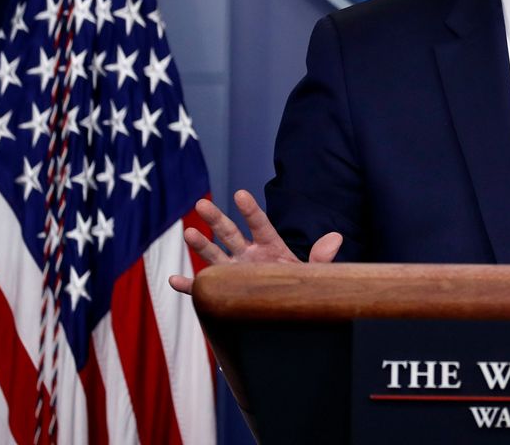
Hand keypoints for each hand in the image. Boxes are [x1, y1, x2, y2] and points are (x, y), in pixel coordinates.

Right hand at [168, 189, 342, 294]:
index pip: (259, 224)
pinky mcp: (224, 292)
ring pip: (214, 256)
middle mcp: (248, 256)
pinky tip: (174, 279)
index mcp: (270, 246)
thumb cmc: (301, 289)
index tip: (240, 194)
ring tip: (188, 232)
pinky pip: (204, 288)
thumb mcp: (313, 274)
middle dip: (216, 219)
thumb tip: (335, 238)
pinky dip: (189, 286)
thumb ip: (321, 258)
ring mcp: (234, 273)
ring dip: (201, 245)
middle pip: (230, 234)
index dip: (250, 210)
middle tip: (201, 203)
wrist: (290, 315)